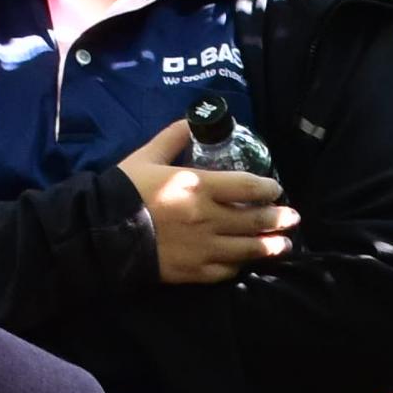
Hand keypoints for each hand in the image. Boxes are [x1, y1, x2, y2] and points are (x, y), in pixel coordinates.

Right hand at [116, 119, 296, 284]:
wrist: (100, 232)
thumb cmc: (123, 191)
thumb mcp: (146, 156)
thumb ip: (172, 138)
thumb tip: (190, 121)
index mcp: (198, 185)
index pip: (248, 187)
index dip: (267, 188)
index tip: (276, 188)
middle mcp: (208, 217)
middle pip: (256, 219)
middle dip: (279, 218)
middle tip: (292, 217)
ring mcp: (204, 247)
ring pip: (248, 248)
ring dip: (271, 246)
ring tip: (285, 245)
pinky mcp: (194, 271)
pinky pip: (227, 270)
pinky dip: (241, 265)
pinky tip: (248, 263)